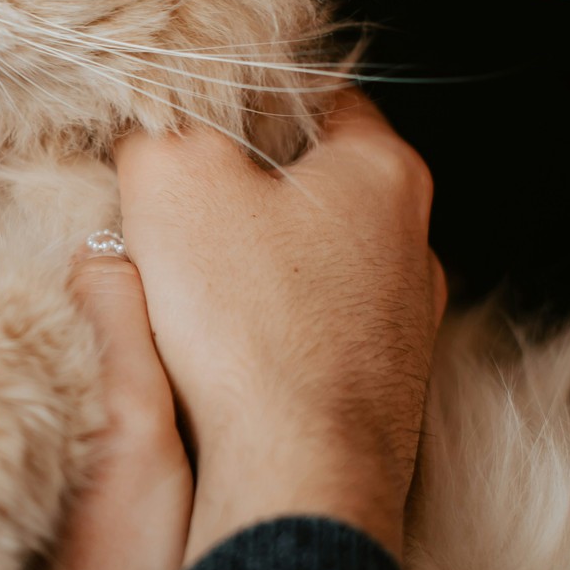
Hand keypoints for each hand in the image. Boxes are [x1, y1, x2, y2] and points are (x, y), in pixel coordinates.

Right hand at [116, 91, 445, 560]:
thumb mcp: (170, 181)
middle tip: (176, 204)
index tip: (192, 123)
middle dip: (245, 188)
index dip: (245, 99)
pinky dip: (272, 327)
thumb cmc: (245, 322)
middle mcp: (415, 240)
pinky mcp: (382, 386)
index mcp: (383, 170)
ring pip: (316, 259)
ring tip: (191, 284)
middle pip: (314, 181)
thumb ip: (160, 129)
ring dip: (258, 263)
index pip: (318, 95)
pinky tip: (223, 348)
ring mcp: (407, 320)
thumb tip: (154, 126)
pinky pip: (317, 328)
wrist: (297, 474)